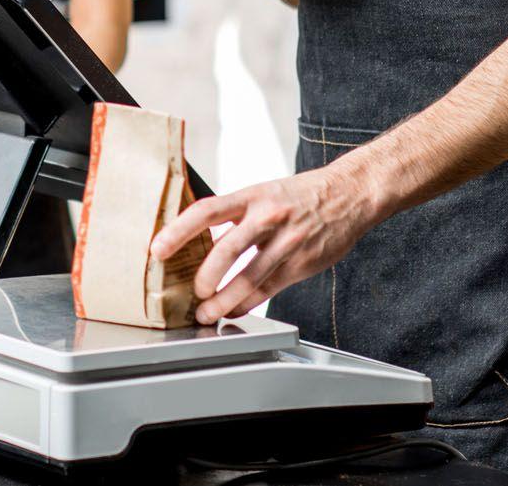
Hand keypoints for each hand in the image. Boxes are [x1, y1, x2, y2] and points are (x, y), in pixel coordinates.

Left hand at [151, 158, 380, 324]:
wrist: (349, 194)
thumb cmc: (300, 195)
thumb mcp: (264, 193)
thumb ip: (236, 215)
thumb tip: (201, 238)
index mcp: (252, 196)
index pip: (207, 211)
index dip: (179, 231)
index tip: (158, 249)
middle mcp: (267, 217)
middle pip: (226, 250)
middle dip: (205, 277)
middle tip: (193, 292)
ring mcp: (286, 242)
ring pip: (248, 278)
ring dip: (223, 301)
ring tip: (207, 312)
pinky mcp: (301, 264)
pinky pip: (268, 289)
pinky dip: (246, 304)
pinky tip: (233, 311)